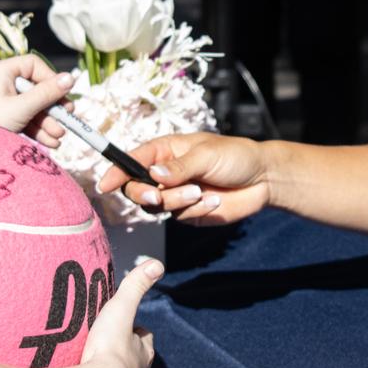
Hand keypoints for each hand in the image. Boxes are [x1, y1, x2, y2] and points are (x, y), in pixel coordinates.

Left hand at [0, 56, 72, 146]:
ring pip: (34, 107)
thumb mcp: (21, 108)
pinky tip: (51, 143)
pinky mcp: (5, 119)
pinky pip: (27, 120)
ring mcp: (4, 102)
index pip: (34, 65)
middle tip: (67, 118)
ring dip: (48, 123)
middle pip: (37, 89)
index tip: (62, 95)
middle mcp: (3, 83)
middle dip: (52, 108)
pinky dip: (39, 130)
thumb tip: (71, 78)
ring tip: (58, 137)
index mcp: (2, 72)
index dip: (50, 79)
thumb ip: (47, 93)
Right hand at [79, 256, 161, 367]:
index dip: (136, 330)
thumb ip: (135, 286)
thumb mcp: (120, 310)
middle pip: (137, 362)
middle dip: (126, 354)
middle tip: (108, 346)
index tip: (124, 325)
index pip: (145, 338)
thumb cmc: (109, 351)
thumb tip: (157, 263)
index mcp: (145, 353)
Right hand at [96, 133, 272, 224]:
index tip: (105, 185)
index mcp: (165, 151)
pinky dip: (196, 210)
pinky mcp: (187, 213)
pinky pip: (179, 217)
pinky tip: (214, 201)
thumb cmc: (235, 156)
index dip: (116, 172)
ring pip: (157, 206)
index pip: (132, 160)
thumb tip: (154, 175)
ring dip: (178, 201)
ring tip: (202, 192)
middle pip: (136, 188)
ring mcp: (175, 195)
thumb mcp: (207, 155)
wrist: (262, 180)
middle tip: (157, 197)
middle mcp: (164, 174)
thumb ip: (179, 167)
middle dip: (143, 194)